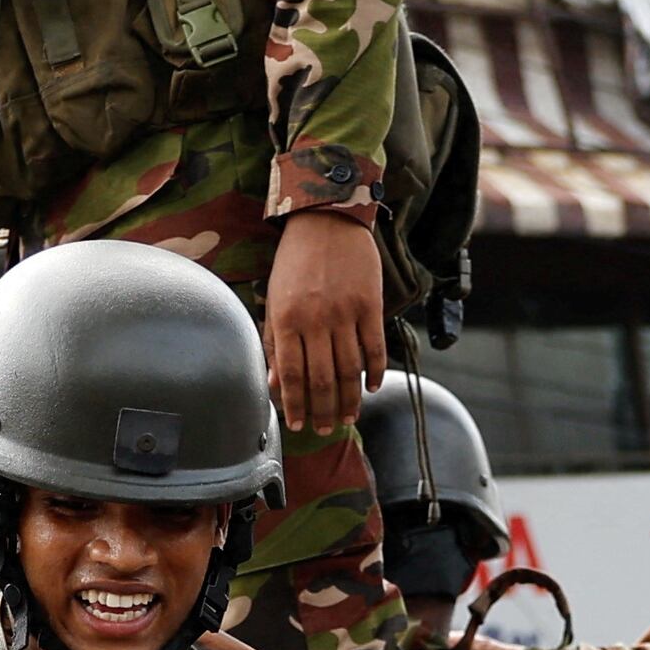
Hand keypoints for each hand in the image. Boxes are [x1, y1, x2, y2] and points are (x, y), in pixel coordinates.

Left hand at [260, 206, 388, 440]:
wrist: (326, 219)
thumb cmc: (295, 261)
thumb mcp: (274, 298)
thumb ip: (275, 341)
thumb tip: (275, 383)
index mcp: (287, 319)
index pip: (292, 375)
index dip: (295, 405)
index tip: (297, 425)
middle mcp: (316, 319)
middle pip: (323, 378)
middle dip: (324, 410)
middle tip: (326, 429)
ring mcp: (345, 312)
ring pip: (350, 369)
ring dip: (350, 398)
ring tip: (349, 417)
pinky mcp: (370, 304)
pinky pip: (375, 347)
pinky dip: (375, 372)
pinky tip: (371, 388)